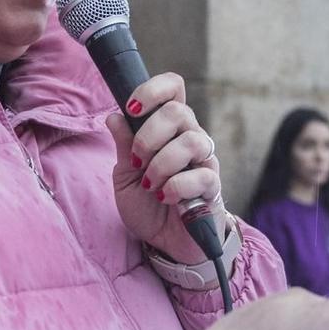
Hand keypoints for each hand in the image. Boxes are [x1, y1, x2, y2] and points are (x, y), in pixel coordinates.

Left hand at [105, 72, 227, 264]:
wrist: (164, 241)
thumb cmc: (147, 204)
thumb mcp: (125, 175)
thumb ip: (123, 146)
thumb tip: (114, 116)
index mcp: (168, 127)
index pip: (173, 88)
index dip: (153, 90)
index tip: (132, 108)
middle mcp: (190, 136)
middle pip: (178, 111)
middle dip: (149, 136)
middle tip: (137, 160)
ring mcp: (204, 160)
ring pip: (190, 141)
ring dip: (161, 164)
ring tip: (150, 185)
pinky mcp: (213, 185)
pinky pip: (200, 175)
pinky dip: (175, 187)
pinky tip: (165, 198)